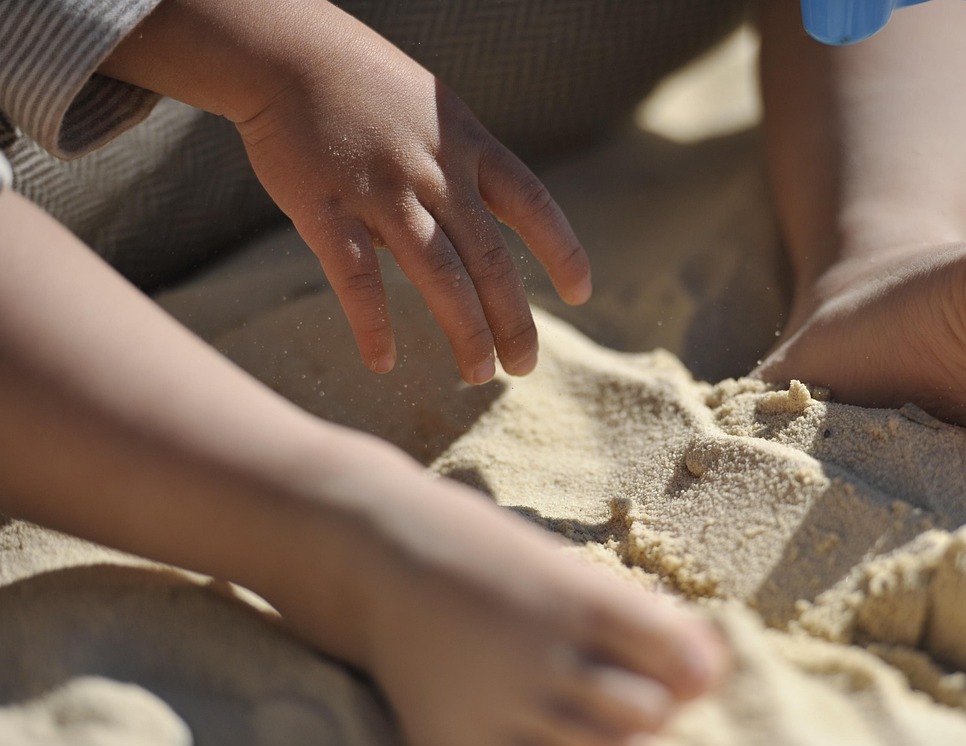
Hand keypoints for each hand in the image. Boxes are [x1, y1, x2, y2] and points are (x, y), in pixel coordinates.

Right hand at [233, 16, 589, 380]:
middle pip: (490, 260)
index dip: (563, 252)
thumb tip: (472, 235)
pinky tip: (383, 363)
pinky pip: (358, 280)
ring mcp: (382, 192)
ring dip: (465, 332)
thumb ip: (459, 168)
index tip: (580, 293)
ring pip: (439, 277)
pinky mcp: (326, 209)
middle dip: (513, 321)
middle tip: (524, 367)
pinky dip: (372, 326)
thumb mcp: (434, 111)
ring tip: (479, 375)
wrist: (283, 50)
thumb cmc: (362, 84)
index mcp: (468, 145)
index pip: (533, 205)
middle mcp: (435, 172)